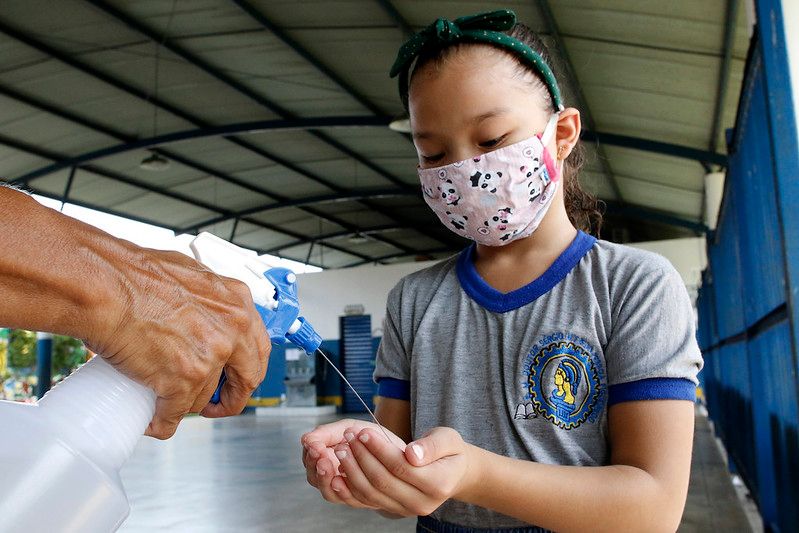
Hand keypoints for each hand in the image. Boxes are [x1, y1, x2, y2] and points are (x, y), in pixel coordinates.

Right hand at [86, 246, 269, 438]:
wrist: (105, 286)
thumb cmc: (134, 274)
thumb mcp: (191, 277)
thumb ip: (208, 301)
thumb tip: (205, 316)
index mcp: (237, 303)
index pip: (258, 347)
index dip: (246, 368)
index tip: (235, 378)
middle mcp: (231, 330)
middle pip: (246, 379)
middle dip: (232, 397)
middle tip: (217, 405)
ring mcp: (209, 357)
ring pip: (204, 397)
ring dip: (186, 404)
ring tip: (167, 400)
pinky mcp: (182, 380)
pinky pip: (174, 414)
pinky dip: (161, 422)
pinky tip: (153, 421)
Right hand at [301, 419, 405, 507]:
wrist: (401, 454)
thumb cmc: (374, 439)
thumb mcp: (351, 428)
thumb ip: (328, 432)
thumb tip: (305, 438)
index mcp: (327, 456)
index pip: (309, 458)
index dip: (309, 452)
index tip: (313, 443)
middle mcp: (333, 475)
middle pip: (313, 476)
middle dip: (314, 464)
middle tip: (319, 453)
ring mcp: (344, 488)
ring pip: (326, 490)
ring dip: (324, 478)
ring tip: (326, 462)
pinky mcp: (357, 498)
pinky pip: (344, 498)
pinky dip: (339, 490)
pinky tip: (338, 479)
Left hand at [331, 426, 477, 515]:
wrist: (453, 473)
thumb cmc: (450, 451)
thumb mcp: (448, 439)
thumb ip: (432, 445)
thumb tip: (412, 453)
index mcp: (438, 484)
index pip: (401, 467)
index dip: (380, 449)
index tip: (364, 432)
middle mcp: (422, 503)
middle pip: (383, 481)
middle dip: (362, 457)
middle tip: (347, 437)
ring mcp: (407, 510)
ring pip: (372, 493)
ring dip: (353, 470)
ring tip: (342, 449)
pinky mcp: (395, 510)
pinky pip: (368, 501)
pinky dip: (352, 486)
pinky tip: (340, 470)